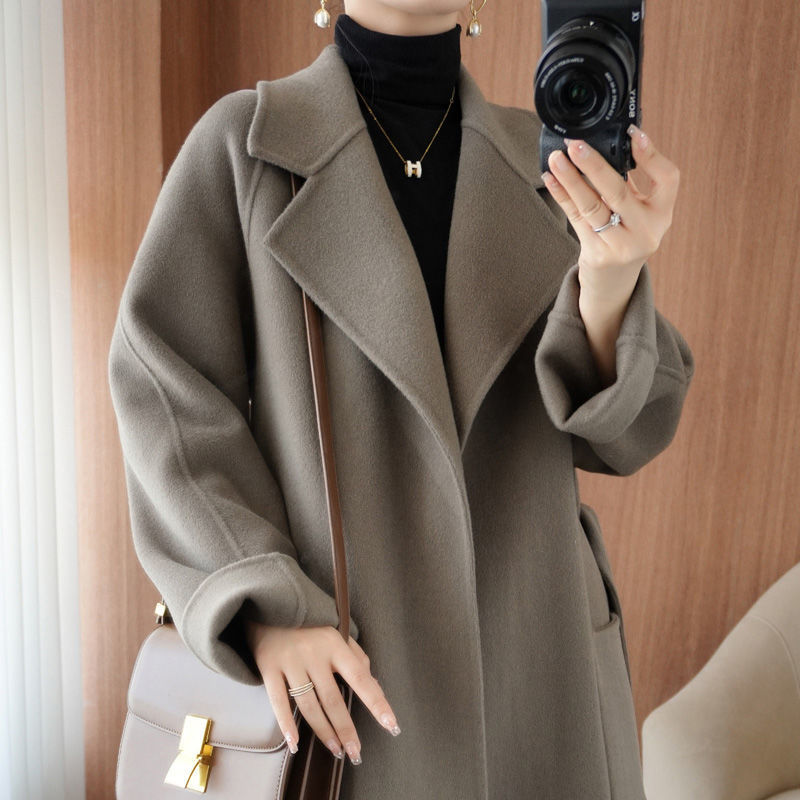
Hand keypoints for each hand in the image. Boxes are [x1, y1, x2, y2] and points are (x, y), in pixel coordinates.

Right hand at [244, 620, 400, 764]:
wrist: (269, 604)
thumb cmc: (308, 622)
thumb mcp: (336, 630)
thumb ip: (355, 654)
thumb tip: (372, 681)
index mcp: (335, 644)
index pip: (361, 678)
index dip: (377, 703)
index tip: (391, 725)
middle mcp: (314, 654)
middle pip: (333, 699)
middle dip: (347, 729)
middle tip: (356, 754)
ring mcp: (291, 661)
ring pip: (309, 705)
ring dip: (323, 731)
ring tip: (336, 750)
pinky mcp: (269, 667)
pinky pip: (278, 701)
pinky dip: (286, 724)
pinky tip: (295, 744)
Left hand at [541, 124, 680, 305]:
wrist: (614, 283)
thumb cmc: (624, 237)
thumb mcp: (637, 213)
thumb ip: (628, 184)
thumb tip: (603, 145)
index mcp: (662, 214)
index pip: (668, 179)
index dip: (651, 155)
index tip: (632, 133)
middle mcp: (647, 231)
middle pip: (619, 192)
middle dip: (594, 165)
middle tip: (575, 144)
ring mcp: (622, 246)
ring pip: (592, 206)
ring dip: (571, 179)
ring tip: (556, 158)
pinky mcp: (598, 255)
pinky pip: (576, 219)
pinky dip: (562, 196)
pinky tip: (550, 179)